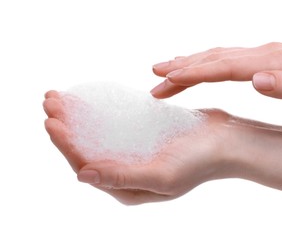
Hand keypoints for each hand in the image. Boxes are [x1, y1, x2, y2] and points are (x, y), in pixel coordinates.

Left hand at [43, 91, 235, 204]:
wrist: (228, 142)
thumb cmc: (201, 162)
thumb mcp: (162, 175)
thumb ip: (122, 177)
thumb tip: (82, 174)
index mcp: (129, 188)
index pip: (87, 166)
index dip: (67, 145)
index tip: (52, 121)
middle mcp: (129, 172)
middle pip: (88, 148)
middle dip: (67, 126)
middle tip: (49, 100)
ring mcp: (136, 152)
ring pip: (98, 134)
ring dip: (79, 116)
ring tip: (61, 96)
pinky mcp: (145, 135)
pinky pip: (116, 124)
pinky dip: (100, 111)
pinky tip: (89, 98)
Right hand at [151, 43, 281, 116]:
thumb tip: (256, 79)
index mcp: (272, 62)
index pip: (224, 67)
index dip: (193, 73)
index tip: (166, 79)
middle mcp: (264, 53)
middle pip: (215, 57)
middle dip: (182, 66)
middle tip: (153, 76)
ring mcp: (266, 54)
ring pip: (220, 55)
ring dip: (192, 63)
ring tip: (167, 71)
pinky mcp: (269, 59)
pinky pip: (231, 58)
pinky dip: (210, 62)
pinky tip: (202, 69)